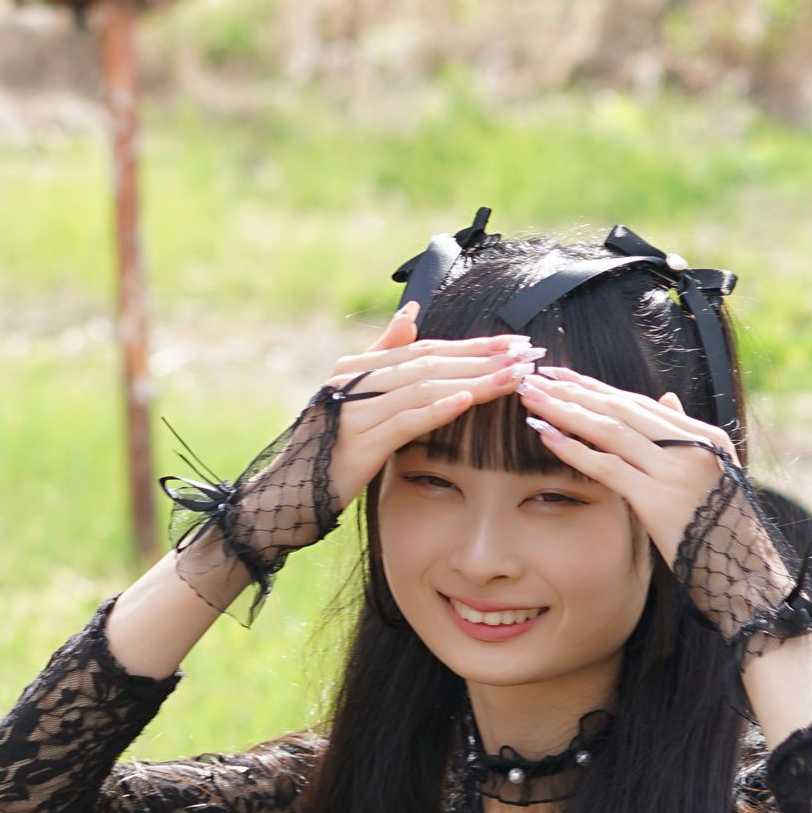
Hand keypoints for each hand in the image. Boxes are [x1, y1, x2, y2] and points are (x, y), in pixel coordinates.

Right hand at [158, 309, 535, 612]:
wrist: (282, 499)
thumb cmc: (323, 453)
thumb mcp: (354, 401)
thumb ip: (381, 356)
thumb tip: (411, 313)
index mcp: (356, 368)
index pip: (426, 349)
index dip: (473, 344)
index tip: (516, 343)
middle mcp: (352, 382)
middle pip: (430, 363)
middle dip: (483, 357)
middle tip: (529, 352)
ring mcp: (353, 411)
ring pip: (424, 386)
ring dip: (474, 378)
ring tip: (515, 375)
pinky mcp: (357, 442)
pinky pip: (404, 419)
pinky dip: (438, 406)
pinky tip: (470, 399)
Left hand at [514, 364, 740, 566]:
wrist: (744, 573)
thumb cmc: (721, 526)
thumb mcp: (710, 472)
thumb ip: (684, 434)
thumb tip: (666, 397)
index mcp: (704, 435)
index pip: (639, 402)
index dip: (595, 386)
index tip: (560, 373)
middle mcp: (691, 447)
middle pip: (621, 408)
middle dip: (573, 390)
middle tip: (534, 378)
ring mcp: (675, 471)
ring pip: (610, 430)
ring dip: (565, 411)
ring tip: (531, 400)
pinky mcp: (658, 500)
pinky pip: (608, 467)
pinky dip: (573, 448)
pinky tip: (546, 435)